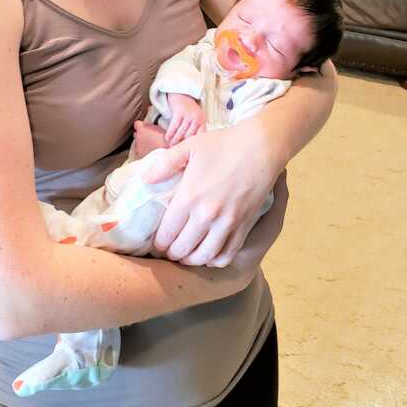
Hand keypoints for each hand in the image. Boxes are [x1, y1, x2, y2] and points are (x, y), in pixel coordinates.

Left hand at [142, 122, 280, 266]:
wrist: (261, 147)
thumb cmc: (223, 144)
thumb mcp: (189, 147)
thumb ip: (164, 164)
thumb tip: (145, 179)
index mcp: (189, 197)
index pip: (166, 234)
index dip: (158, 244)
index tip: (157, 243)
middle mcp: (206, 215)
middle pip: (182, 249)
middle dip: (172, 254)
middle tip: (169, 251)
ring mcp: (227, 223)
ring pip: (204, 257)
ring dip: (192, 261)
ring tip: (186, 256)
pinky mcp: (244, 226)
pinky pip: (227, 254)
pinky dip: (215, 261)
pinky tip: (209, 256)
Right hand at [164, 94, 206, 146]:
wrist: (181, 92)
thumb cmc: (187, 108)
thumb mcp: (195, 117)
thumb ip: (195, 129)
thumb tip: (190, 146)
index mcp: (202, 121)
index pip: (200, 136)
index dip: (193, 145)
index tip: (187, 151)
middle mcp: (197, 118)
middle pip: (190, 136)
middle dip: (182, 144)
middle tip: (176, 150)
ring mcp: (189, 115)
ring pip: (181, 132)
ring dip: (175, 140)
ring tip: (170, 145)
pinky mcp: (180, 112)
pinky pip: (174, 126)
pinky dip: (170, 133)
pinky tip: (167, 137)